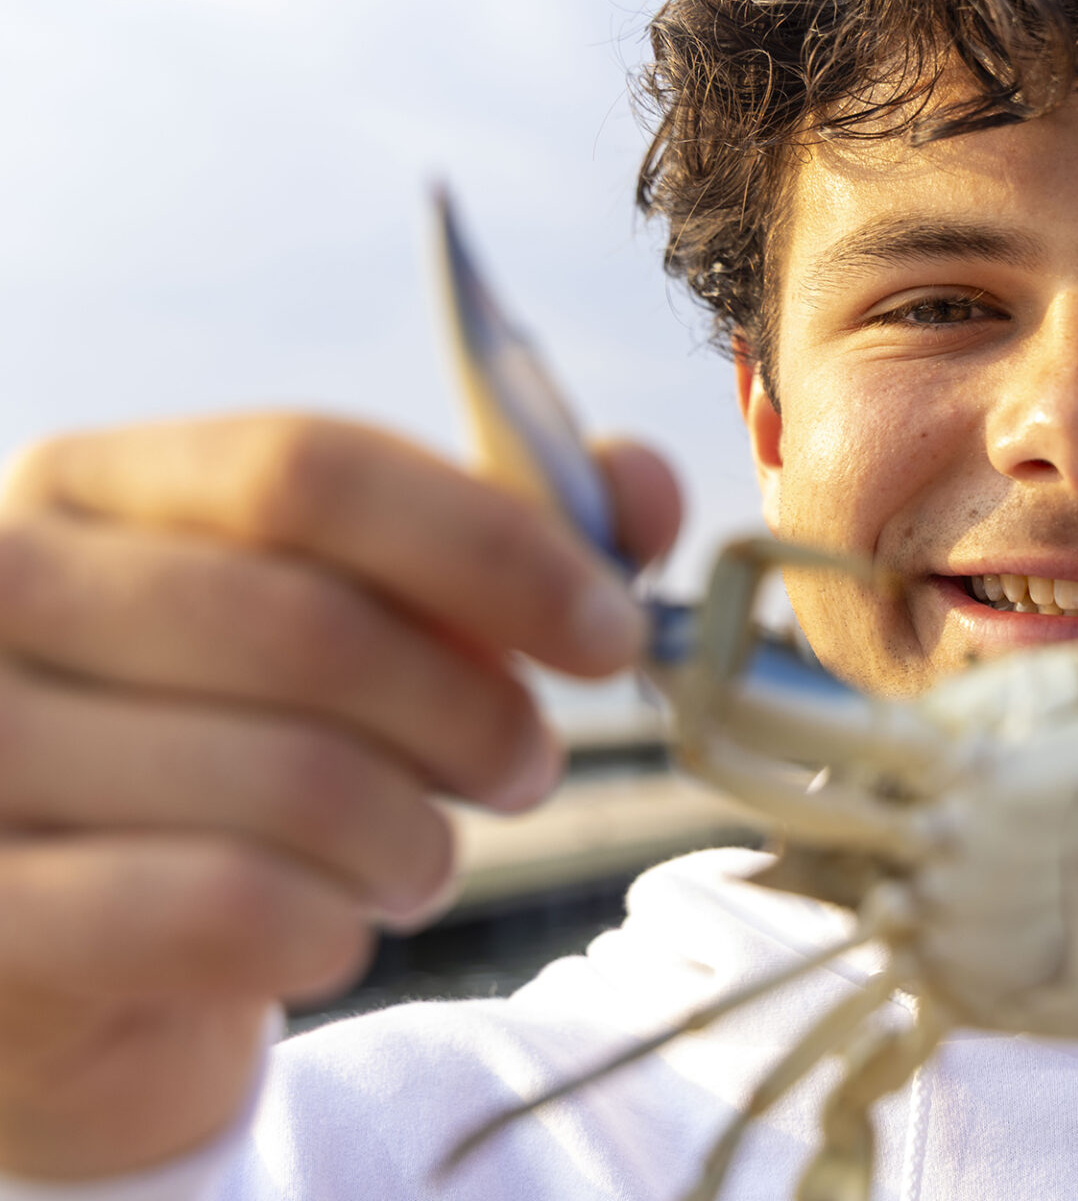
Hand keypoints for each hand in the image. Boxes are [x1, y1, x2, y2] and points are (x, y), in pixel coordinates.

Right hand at [0, 414, 678, 1178]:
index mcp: (98, 485)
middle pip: (313, 627)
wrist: (82, 964)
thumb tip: (641, 488)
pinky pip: (222, 910)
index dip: (494, 548)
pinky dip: (329, 931)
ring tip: (420, 860)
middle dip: (476, 715)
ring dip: (414, 840)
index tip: (610, 633)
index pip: (310, 468)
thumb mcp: (360, 618)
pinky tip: (333, 932)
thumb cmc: (242, 749)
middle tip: (530, 769)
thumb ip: (501, 539)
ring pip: (290, 780)